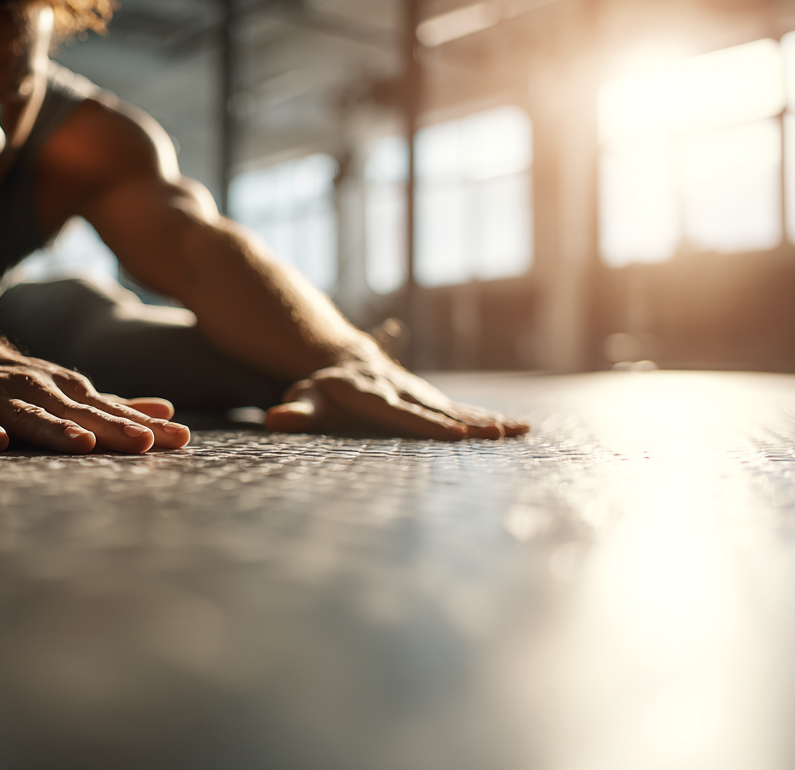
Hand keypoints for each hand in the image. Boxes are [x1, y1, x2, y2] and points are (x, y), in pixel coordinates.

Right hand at [0, 341, 189, 453]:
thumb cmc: (17, 381)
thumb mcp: (69, 390)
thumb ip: (115, 406)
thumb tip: (167, 412)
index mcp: (68, 390)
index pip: (113, 410)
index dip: (145, 425)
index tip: (180, 438)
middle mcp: (39, 390)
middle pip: (80, 412)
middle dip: (112, 427)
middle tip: (146, 443)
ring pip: (31, 415)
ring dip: (55, 429)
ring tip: (83, 444)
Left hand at [263, 358, 529, 439]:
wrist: (345, 359)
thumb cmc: (323, 389)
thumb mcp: (305, 399)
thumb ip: (296, 411)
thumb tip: (274, 418)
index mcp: (378, 398)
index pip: (407, 416)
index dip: (431, 426)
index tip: (455, 434)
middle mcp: (405, 395)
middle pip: (441, 413)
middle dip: (472, 424)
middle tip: (500, 434)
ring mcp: (422, 397)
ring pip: (458, 410)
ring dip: (488, 421)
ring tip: (520, 430)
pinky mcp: (432, 401)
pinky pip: (462, 411)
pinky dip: (488, 419)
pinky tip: (516, 429)